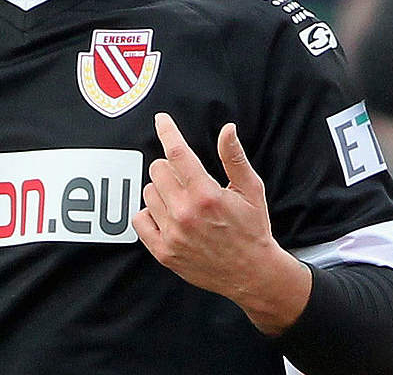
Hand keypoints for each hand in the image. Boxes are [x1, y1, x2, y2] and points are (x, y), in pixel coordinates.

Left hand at [132, 113, 310, 334]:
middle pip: (157, 170)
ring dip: (162, 191)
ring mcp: (172, 234)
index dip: (167, 131)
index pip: (177, 153)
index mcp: (207, 195)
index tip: (161, 120)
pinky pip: (139, 219)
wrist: (252, 274)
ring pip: (148, 193)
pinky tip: (168, 216)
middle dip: (170, 167)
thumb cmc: (252, 229)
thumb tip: (227, 129)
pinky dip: (150, 214)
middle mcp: (186, 214)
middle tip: (187, 179)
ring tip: (182, 201)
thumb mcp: (251, 190)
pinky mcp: (164, 252)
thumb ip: (234, 158)